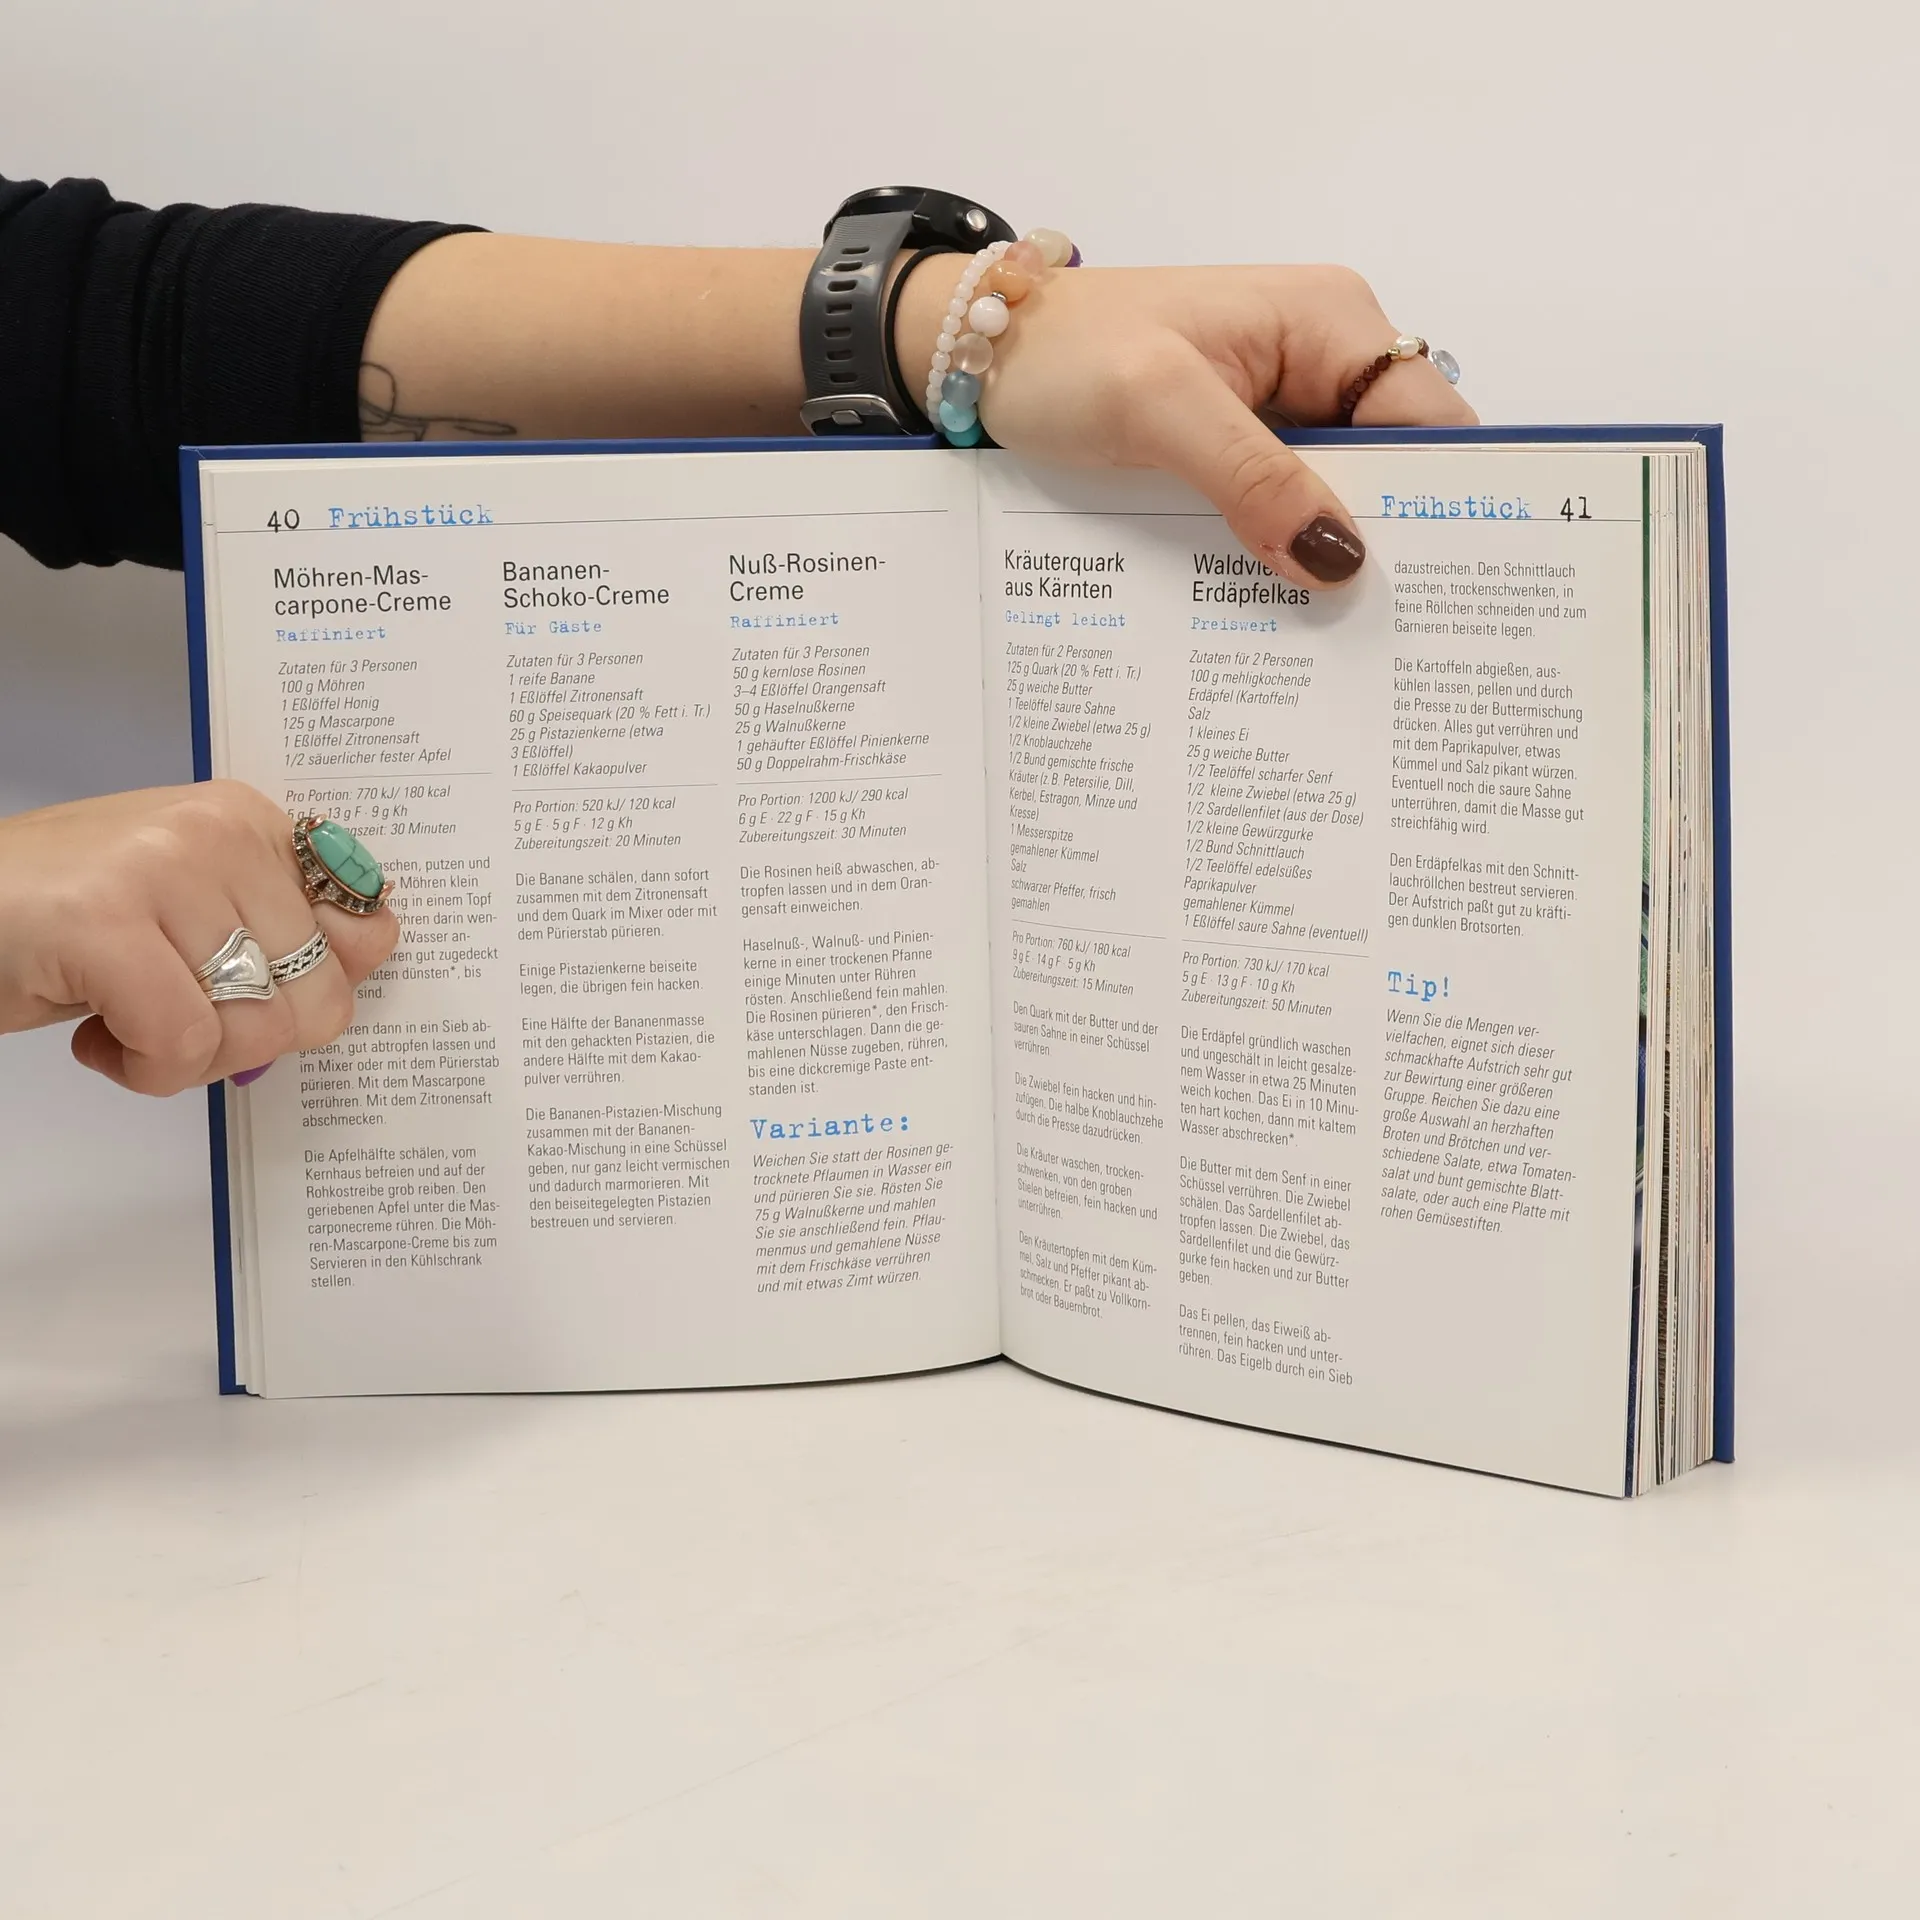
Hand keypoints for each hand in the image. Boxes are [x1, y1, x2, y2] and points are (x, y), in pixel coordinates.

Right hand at [0, 781, 397, 1093]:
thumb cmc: (58, 924)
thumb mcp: (186, 909)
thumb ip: (277, 927)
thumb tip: (369, 958)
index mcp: (247, 821)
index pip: (365, 928)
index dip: (315, 993)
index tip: (255, 999)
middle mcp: (217, 831)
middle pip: (315, 995)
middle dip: (246, 1041)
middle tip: (173, 1021)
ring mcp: (161, 869)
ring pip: (253, 1028)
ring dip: (187, 1060)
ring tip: (125, 1020)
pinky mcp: (104, 922)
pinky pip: (183, 1043)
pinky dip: (144, 1070)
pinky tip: (97, 1038)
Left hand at [897, 261, 1476, 586]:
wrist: (977, 353)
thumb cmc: (1063, 353)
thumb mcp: (1159, 406)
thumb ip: (1252, 477)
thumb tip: (1338, 560)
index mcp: (1330, 323)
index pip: (1431, 421)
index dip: (1444, 503)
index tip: (1438, 593)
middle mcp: (1319, 362)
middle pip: (1391, 470)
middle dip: (1385, 545)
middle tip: (1380, 640)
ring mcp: (1276, 410)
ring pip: (1334, 501)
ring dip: (1324, 562)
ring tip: (1327, 644)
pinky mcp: (1234, 450)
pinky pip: (1278, 511)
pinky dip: (1275, 556)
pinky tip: (1268, 611)